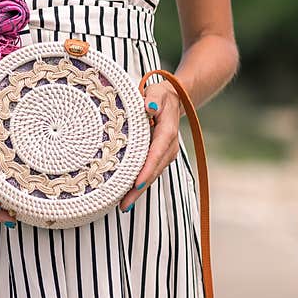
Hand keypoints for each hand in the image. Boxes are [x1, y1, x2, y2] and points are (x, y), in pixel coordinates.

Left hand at [118, 81, 180, 212]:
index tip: (137, 184)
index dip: (147, 170)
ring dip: (139, 191)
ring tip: (123, 206)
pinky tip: (127, 196)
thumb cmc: (160, 95)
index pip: (157, 153)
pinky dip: (140, 185)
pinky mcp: (160, 157)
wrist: (173, 100)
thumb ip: (153, 98)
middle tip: (124, 205)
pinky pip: (150, 172)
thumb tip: (150, 107)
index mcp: (167, 131)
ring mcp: (166, 154)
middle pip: (154, 170)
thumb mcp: (157, 92)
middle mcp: (169, 146)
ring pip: (152, 175)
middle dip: (139, 189)